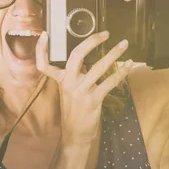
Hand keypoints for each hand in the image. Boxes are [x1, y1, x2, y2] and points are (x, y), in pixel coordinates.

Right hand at [36, 30, 132, 144]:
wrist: (75, 135)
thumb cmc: (74, 111)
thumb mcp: (69, 92)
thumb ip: (76, 77)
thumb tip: (90, 61)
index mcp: (61, 80)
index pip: (44, 64)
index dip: (40, 49)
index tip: (44, 34)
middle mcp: (68, 83)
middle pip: (77, 55)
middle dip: (92, 41)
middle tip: (105, 34)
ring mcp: (80, 91)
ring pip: (99, 66)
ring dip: (114, 54)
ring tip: (124, 44)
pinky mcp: (93, 100)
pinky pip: (109, 82)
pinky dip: (121, 72)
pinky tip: (128, 65)